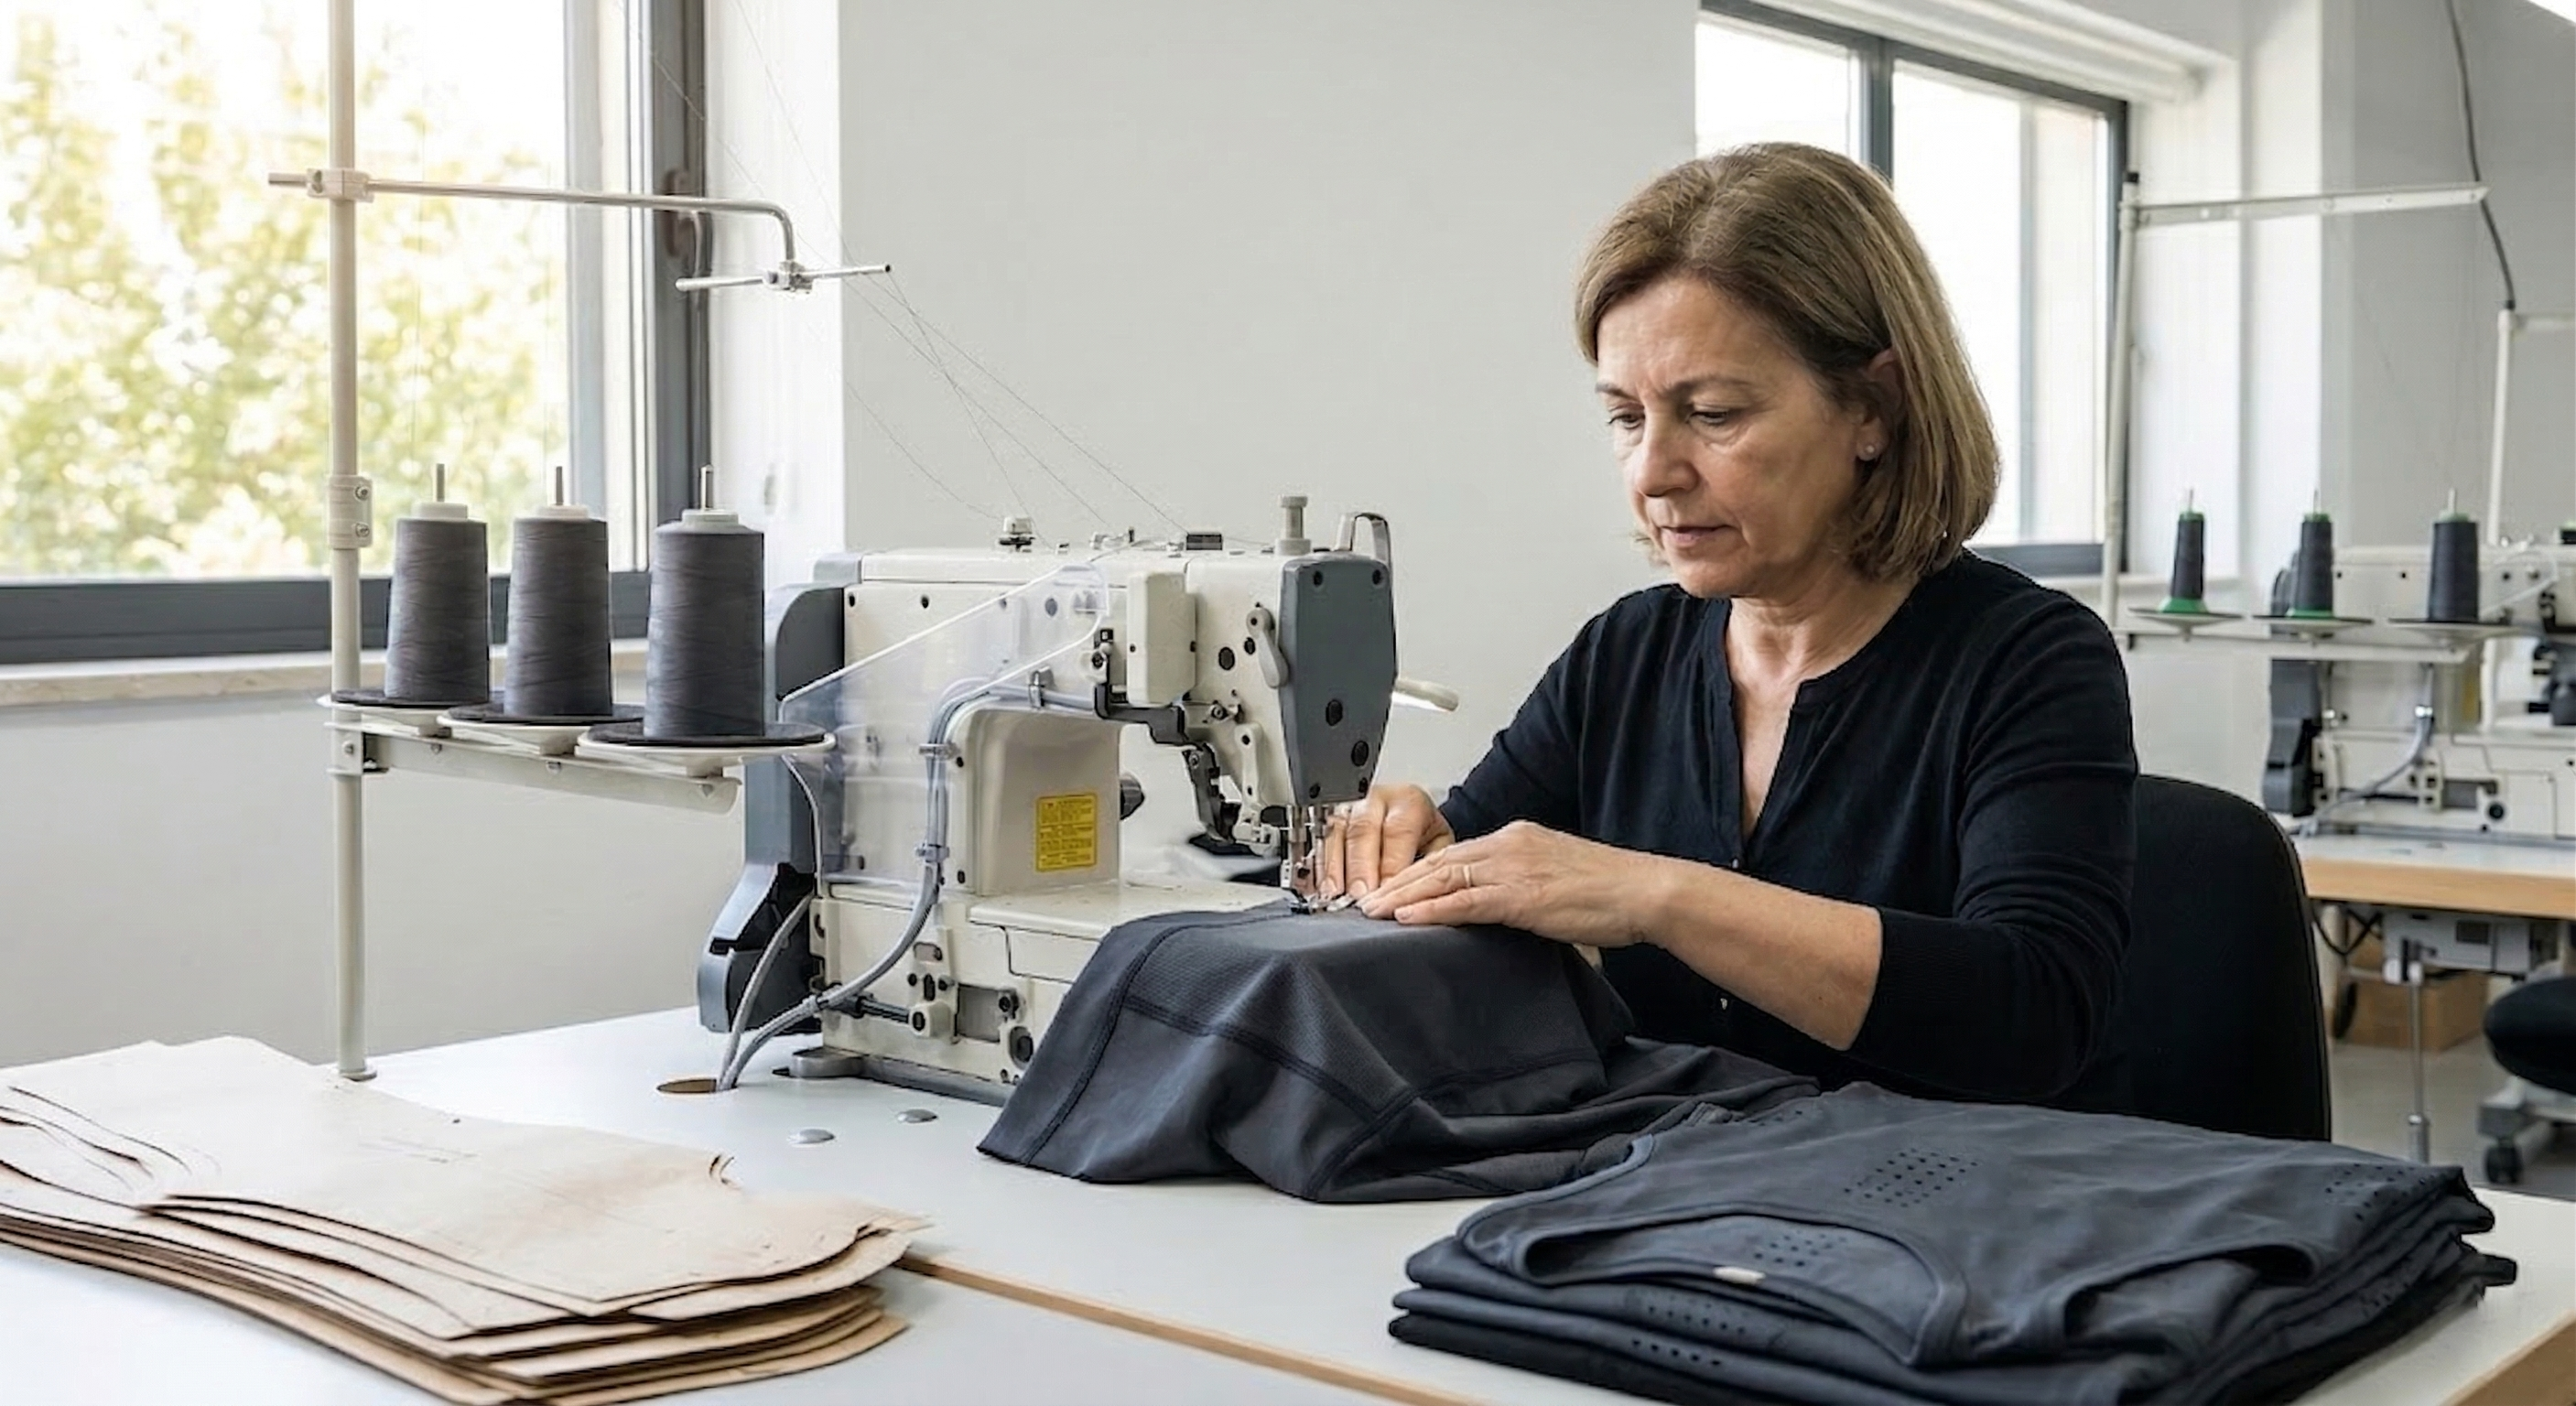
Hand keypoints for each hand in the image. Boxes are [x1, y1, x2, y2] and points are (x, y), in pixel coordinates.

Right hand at [1317, 784, 1453, 902]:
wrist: (1407, 815)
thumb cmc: (1422, 832)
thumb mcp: (1439, 845)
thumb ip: (1428, 866)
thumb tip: (1415, 893)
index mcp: (1407, 801)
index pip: (1397, 831)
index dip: (1389, 864)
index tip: (1385, 892)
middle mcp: (1374, 800)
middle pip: (1362, 830)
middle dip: (1359, 868)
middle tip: (1359, 898)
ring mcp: (1346, 807)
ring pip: (1335, 833)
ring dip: (1333, 868)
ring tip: (1334, 895)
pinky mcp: (1326, 819)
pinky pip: (1316, 841)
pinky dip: (1317, 867)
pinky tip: (1319, 886)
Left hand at [1355, 820, 1664, 948]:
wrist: (1644, 890)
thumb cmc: (1608, 891)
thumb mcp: (1554, 878)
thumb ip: (1520, 885)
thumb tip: (1493, 905)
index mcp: (1516, 838)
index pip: (1452, 853)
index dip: (1415, 871)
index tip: (1389, 888)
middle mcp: (1509, 845)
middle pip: (1438, 862)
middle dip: (1398, 883)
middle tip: (1365, 902)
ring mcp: (1515, 868)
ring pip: (1444, 878)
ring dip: (1404, 897)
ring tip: (1374, 912)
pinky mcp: (1523, 895)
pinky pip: (1467, 901)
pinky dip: (1433, 910)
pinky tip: (1408, 919)